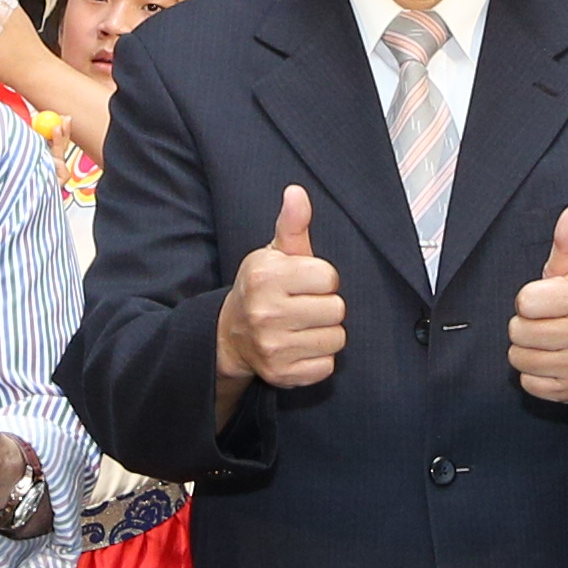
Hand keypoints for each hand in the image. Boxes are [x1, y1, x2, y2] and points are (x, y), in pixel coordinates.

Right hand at [219, 184, 348, 390]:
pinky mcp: (282, 374)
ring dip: (325, 332)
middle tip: (304, 305)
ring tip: (303, 325)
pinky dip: (319, 358)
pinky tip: (300, 346)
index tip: (304, 282)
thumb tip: (297, 192)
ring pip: (336, 338)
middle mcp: (266, 313)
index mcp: (265, 276)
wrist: (231, 334)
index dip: (321, 279)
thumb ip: (292, 224)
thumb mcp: (274, 253)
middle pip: (336, 309)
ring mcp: (273, 347)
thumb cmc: (263, 287)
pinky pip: (327, 365)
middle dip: (325, 306)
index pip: (329, 277)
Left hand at [508, 204, 567, 404]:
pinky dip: (535, 374)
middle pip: (517, 331)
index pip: (524, 302)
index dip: (531, 300)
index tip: (548, 300)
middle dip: (527, 325)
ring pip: (519, 359)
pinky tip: (553, 360)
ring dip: (528, 350)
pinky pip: (529, 383)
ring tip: (549, 340)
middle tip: (548, 321)